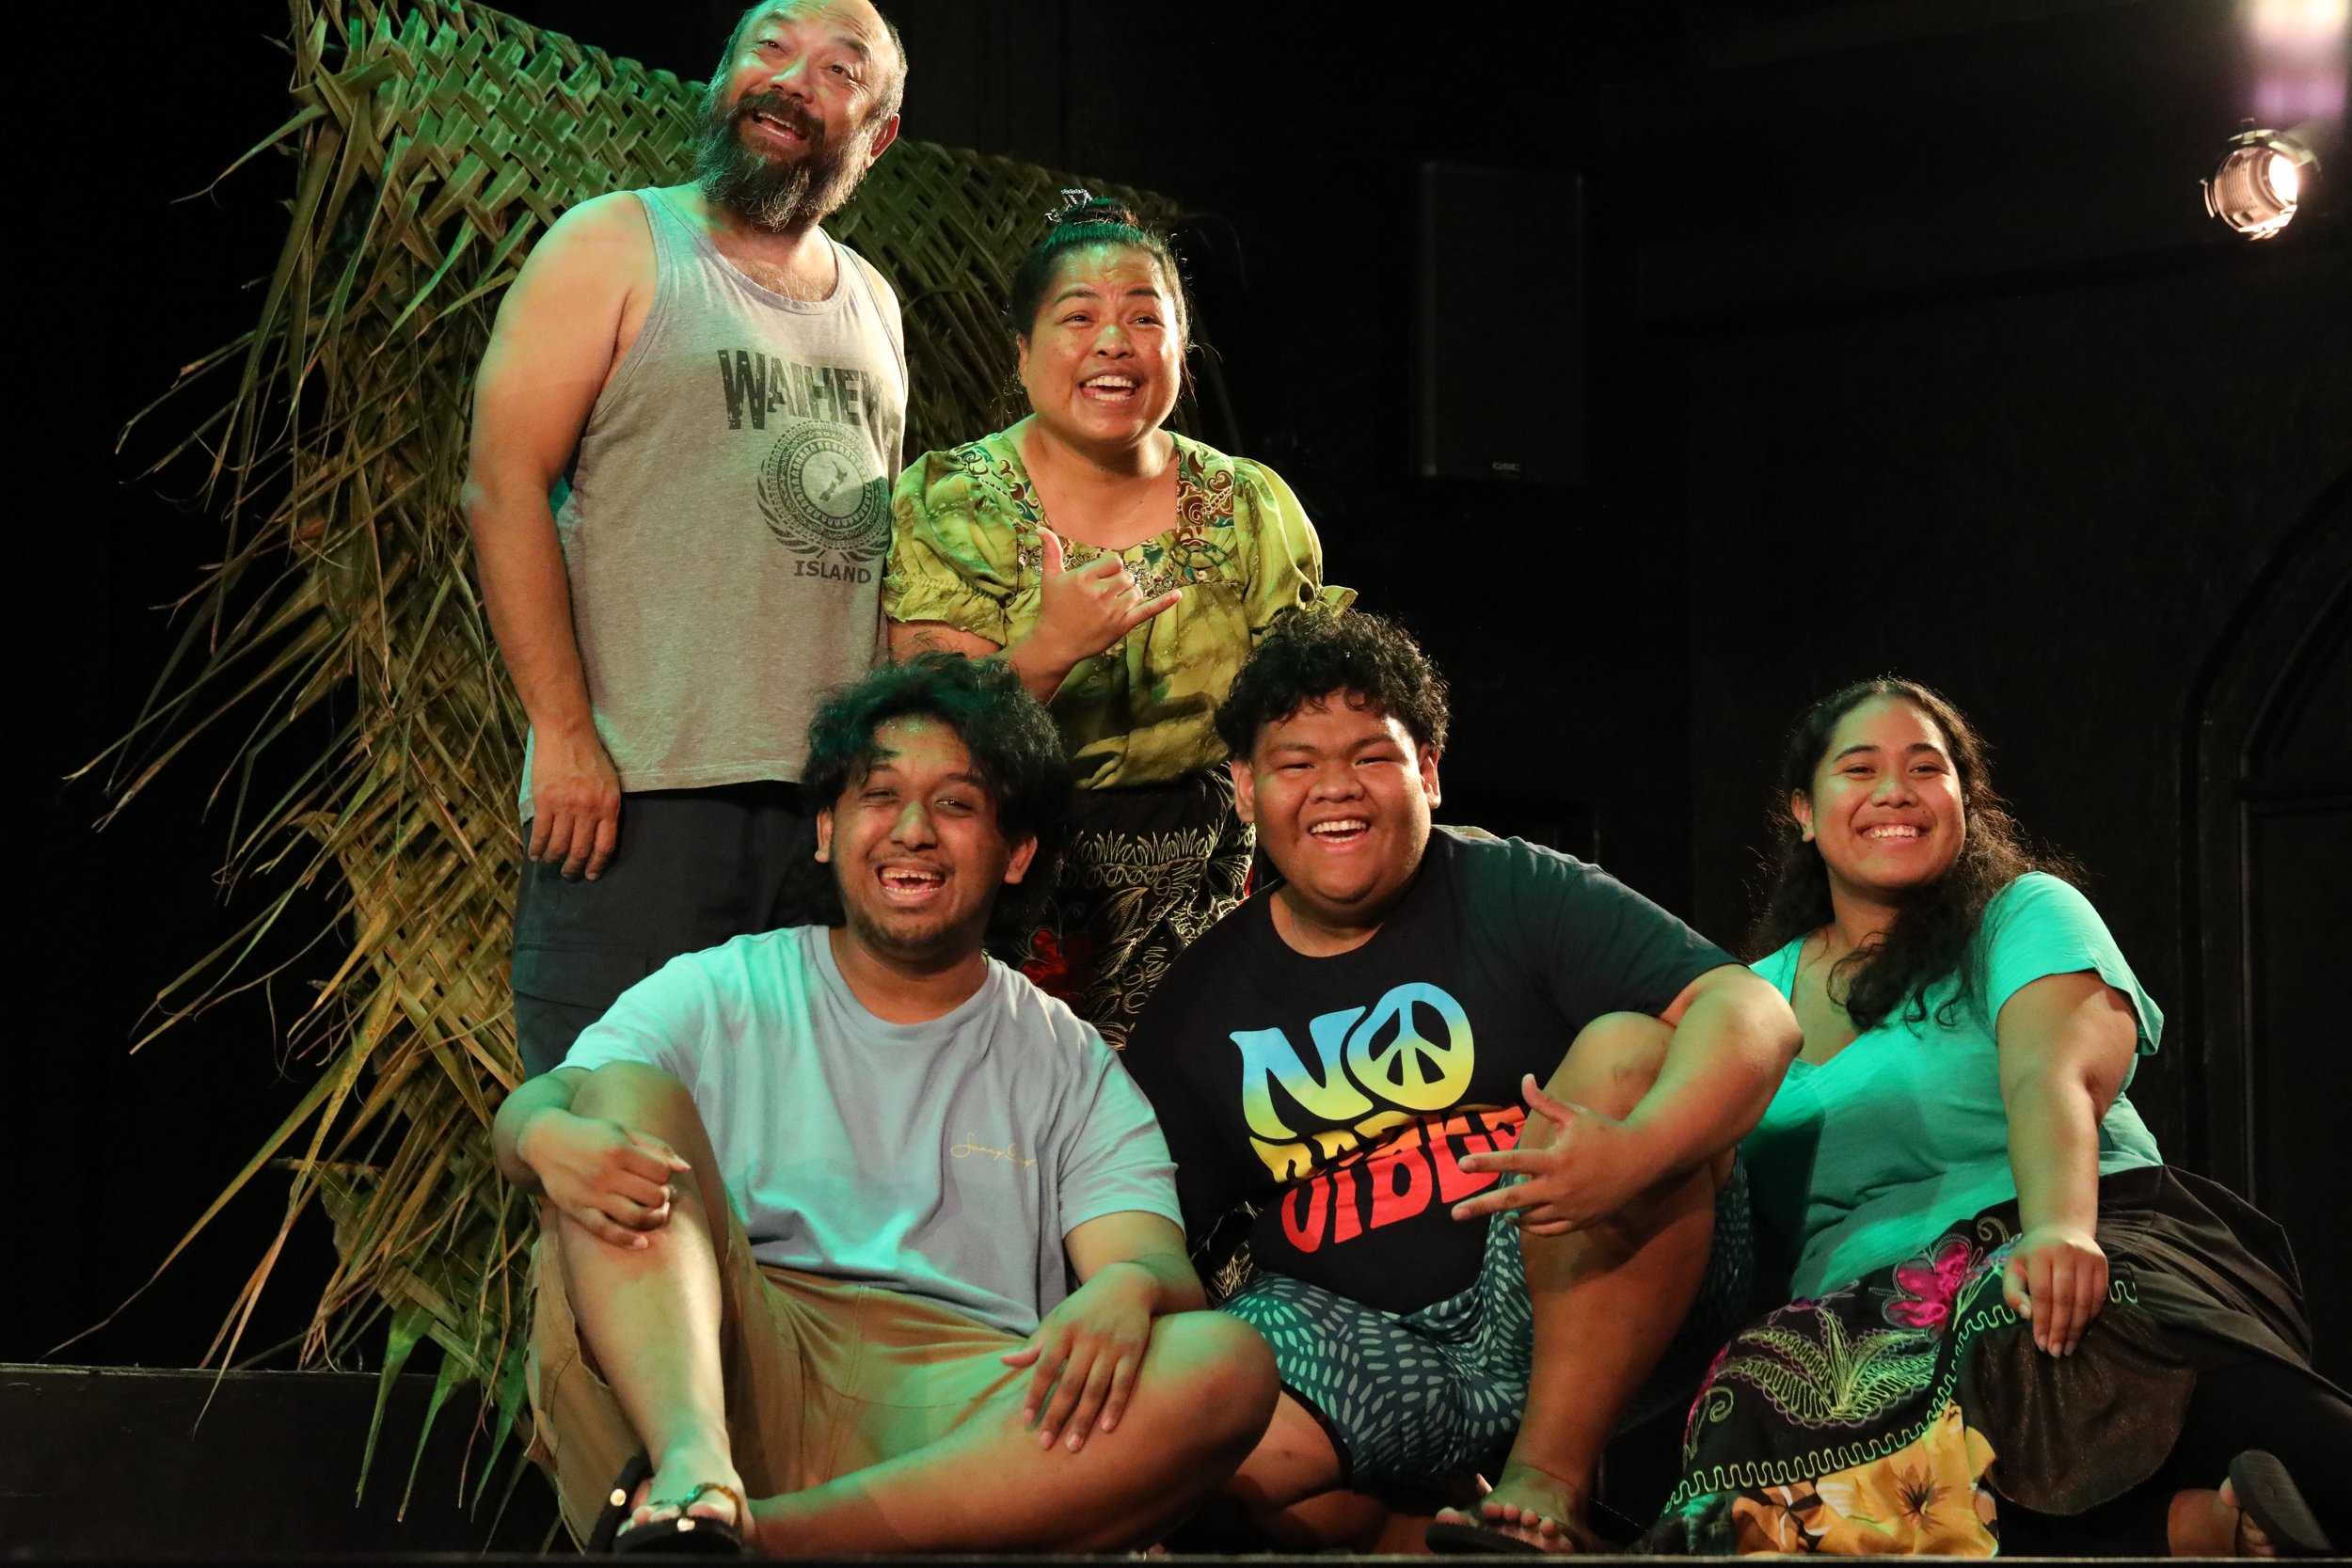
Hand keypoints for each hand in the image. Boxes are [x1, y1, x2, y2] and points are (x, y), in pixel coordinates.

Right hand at [519, 1108, 690, 1249]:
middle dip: (664, 1198)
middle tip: (662, 1197)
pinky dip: (626, 1240)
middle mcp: (606, 1172)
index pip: (661, 1172)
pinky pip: (605, 1231)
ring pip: (634, 1216)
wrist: (546, 1141)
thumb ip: (656, 1147)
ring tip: (657, 1214)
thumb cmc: (592, 1135)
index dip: (668, 1177)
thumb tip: (686, 1168)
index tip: (663, 1178)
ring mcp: (592, 1193)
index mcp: (620, 1149)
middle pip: (653, 1195)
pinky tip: (642, 1243)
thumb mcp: (624, 1131)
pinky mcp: (577, 1210)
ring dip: (654, 1220)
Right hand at [528, 728, 621, 879]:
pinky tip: (534, 854)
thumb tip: (599, 835)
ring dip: (553, 859)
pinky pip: (540, 833)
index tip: (591, 874)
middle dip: (573, 867)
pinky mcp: (545, 801)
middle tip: (568, 874)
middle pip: (581, 850)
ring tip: (549, 863)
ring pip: (559, 845)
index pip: (605, 846)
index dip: (597, 865)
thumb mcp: (610, 784)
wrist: (568, 735)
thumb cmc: (591, 758)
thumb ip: (606, 808)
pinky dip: (536, 847)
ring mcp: (566, 806)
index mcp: (609, 807)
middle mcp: (589, 810)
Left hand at [999, 1260, 1155, 1453]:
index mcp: (1063, 1331)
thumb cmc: (1084, 1308)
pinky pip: (1123, 1383)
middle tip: (1046, 1444)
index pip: (1044, 1368)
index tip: (1026, 1421)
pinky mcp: (1133, 1350)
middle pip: (1069, 1384)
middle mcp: (1086, 1339)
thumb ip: (1034, 1345)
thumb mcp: (1056, 1320)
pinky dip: (1115, 1405)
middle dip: (1057, 1415)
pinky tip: (1106, 1427)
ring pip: (1095, 1388)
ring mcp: (1110, 1346)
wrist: (1126, 1284)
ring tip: (1074, 1446)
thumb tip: (1005, 1362)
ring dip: (1084, 1419)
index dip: (1035, 1395)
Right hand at [1025, 526, 1181, 671]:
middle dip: (1120, 582)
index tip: (1102, 577)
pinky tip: (1178, 594)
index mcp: (1084, 579)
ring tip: (1113, 605)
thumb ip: (1051, 551)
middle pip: (1127, 576)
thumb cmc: (1053, 609)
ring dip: (1130, 595)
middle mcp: (1100, 594)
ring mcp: (1113, 611)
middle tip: (1106, 594)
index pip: (1115, 561)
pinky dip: (1164, 602)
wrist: (1056, 643)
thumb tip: (1042, 528)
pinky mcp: (1122, 626)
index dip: (1111, 568)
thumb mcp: (1050, 578)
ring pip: (1136, 592)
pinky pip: (1148, 610)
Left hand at [1450, 1075, 1655, 1234]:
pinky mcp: (1581, 1220)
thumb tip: (1524, 1079)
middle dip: (1481, 1206)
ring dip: (1509, 1214)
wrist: (1642, 1159)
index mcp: (1556, 1159)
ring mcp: (1570, 1207)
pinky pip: (1549, 1229)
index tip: (1462, 1165)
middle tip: (1455, 1213)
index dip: (1486, 1162)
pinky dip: (1531, 1227)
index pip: (1514, 1161)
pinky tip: (1518, 1220)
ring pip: (1529, 1219)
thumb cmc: (1604, 1132)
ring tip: (1494, 1211)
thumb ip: (1544, 1101)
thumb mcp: (1574, 1114)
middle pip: (1513, 1199)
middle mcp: (1560, 1187)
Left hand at [2002, 1223, 2106, 1354]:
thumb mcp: (2014, 1268)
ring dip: (2077, 1328)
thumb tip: (2029, 1315)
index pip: (2042, 1294)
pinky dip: (2090, 1316)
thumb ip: (2013, 1292)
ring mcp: (2087, 1257)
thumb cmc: (2032, 1255)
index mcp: (2040, 1254)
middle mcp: (2066, 1253)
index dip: (2042, 1321)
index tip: (2041, 1343)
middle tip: (2056, 1351)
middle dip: (2060, 1329)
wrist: (2060, 1228)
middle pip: (2065, 1300)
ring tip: (2069, 1347)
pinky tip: (2081, 1330)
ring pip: (2084, 1301)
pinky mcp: (2102, 1263)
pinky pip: (2099, 1297)